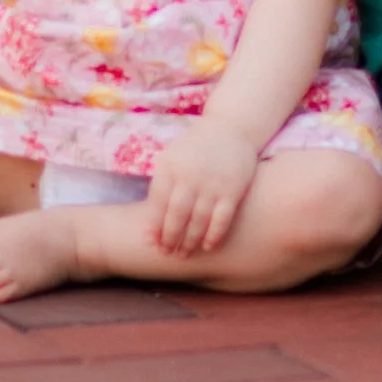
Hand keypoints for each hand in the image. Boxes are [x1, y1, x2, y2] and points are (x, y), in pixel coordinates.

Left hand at [141, 119, 258, 257]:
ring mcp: (212, 183)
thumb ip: (161, 187)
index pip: (157, 204)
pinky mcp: (233, 190)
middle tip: (168, 253)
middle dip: (170, 238)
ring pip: (198, 221)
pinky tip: (207, 246)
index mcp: (171, 166)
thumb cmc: (196, 149)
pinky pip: (221, 219)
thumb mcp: (172, 157)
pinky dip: (214, 235)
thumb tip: (148, 227)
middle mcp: (190, 175)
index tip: (153, 244)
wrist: (231, 127)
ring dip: (190, 241)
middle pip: (176, 216)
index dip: (154, 227)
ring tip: (184, 253)